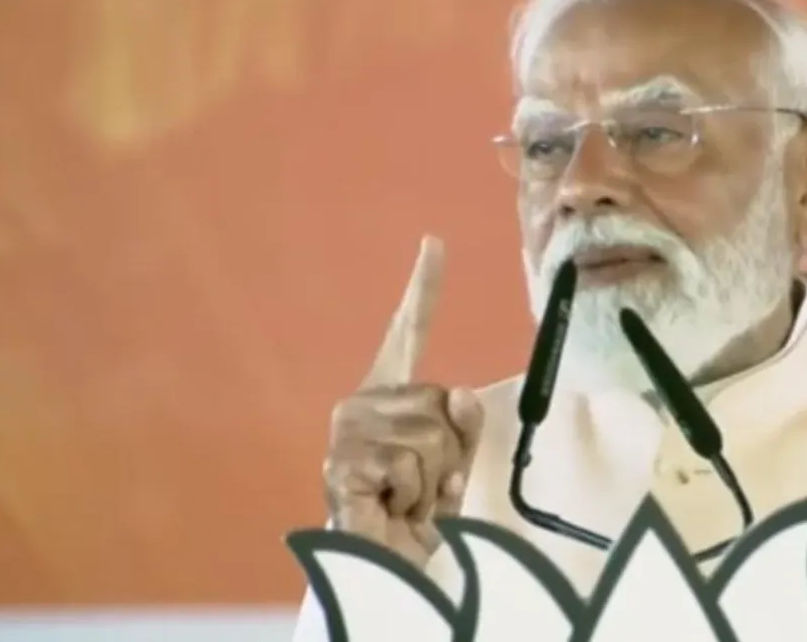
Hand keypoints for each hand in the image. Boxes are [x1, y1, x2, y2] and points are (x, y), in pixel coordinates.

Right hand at [323, 235, 484, 568]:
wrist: (385, 564)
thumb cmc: (416, 511)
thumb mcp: (454, 460)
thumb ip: (464, 423)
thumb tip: (460, 395)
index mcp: (389, 395)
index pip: (409, 333)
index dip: (423, 288)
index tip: (434, 243)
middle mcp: (361, 403)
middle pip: (443, 401)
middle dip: (450, 453)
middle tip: (423, 485)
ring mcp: (347, 432)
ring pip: (431, 437)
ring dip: (434, 482)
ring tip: (407, 500)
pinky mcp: (342, 463)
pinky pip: (408, 466)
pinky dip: (414, 498)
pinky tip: (389, 507)